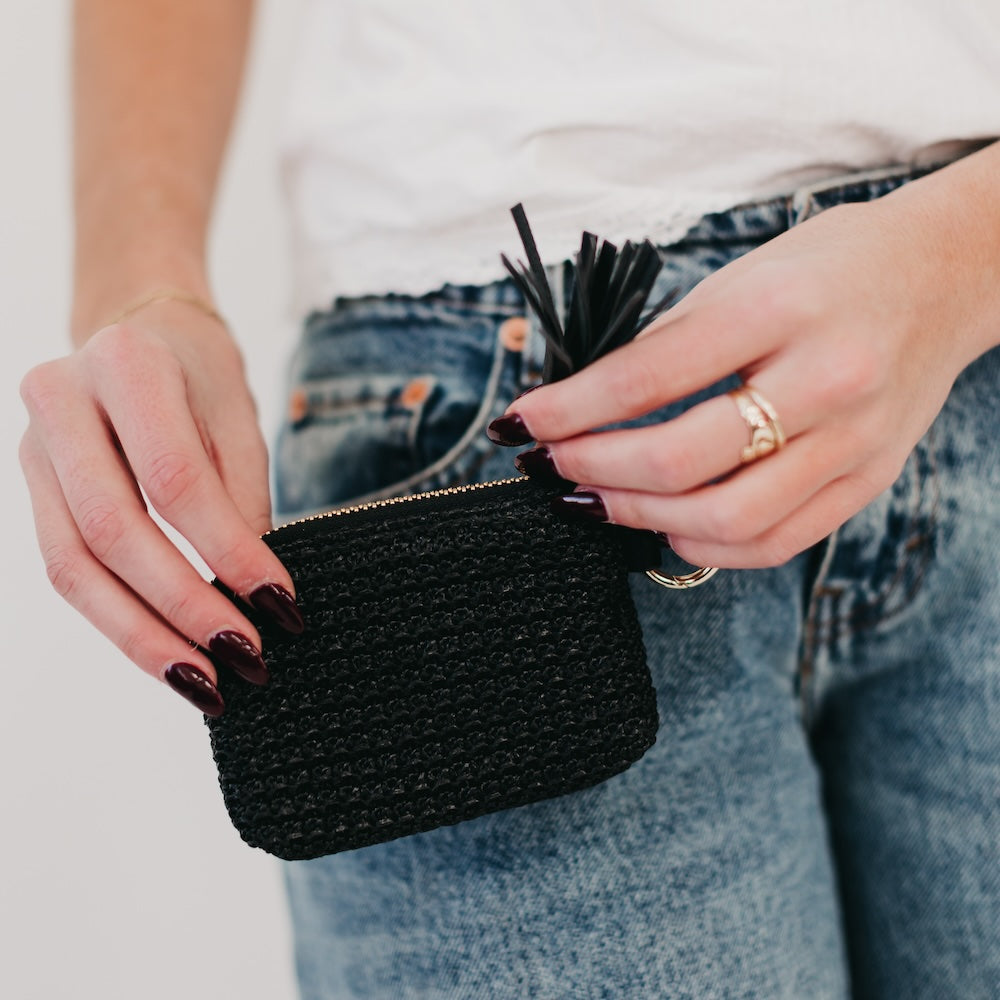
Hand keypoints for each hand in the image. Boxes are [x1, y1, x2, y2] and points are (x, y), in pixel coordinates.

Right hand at [19, 301, 302, 714]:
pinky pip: (67, 566)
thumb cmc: (197, 370)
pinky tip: (164, 652)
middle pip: (115, 531)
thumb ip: (241, 495)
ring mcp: (32, 447)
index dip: (228, 551)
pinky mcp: (30, 486)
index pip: (176, 479)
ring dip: (141, 635)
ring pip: (75, 565)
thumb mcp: (238, 414)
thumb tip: (256, 593)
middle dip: (184, 607)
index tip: (281, 603)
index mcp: (127, 366)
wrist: (133, 329)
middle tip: (246, 658)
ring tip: (203, 682)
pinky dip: (117, 619)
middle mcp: (61, 401)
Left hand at [489, 194, 995, 568]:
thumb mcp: (740, 278)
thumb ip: (665, 346)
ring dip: (638, 518)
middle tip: (548, 467)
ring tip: (593, 502)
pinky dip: (705, 546)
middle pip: (680, 460)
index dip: (567, 410)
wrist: (944, 275)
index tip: (520, 424)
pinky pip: (773, 543)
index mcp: (779, 310)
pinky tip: (664, 525)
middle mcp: (824, 380)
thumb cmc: (830, 267)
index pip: (646, 378)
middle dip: (592, 471)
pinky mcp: (865, 481)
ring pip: (726, 519)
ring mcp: (852, 442)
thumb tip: (580, 405)